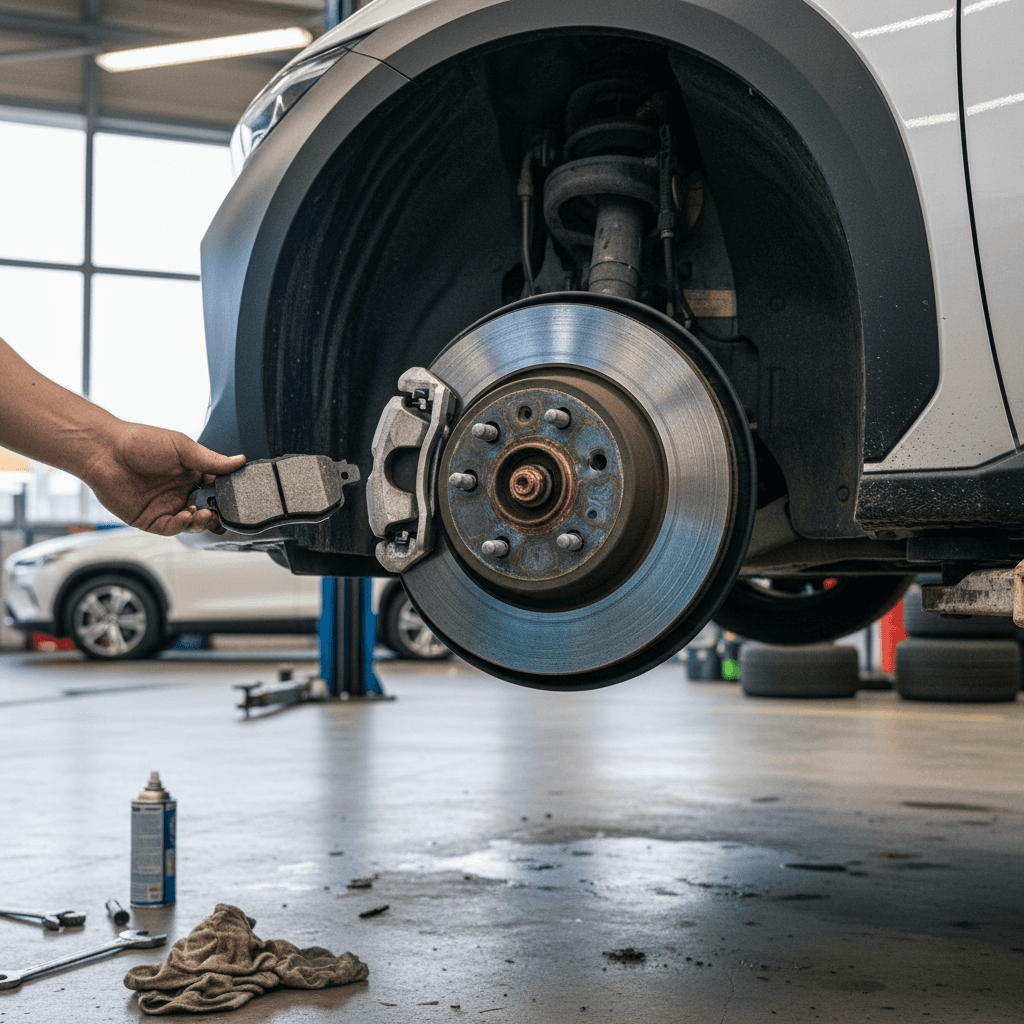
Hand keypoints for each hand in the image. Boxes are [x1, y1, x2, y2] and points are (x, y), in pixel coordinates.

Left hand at [83, 423, 244, 535]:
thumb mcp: (182, 447)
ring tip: (202, 514)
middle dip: (217, 514)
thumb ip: (211, 460)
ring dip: (201, 521)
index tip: (234, 497)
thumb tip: (238, 461)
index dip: (227, 495)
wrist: (105, 452)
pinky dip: (182, 526)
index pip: (217, 489)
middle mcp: (181, 491)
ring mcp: (166, 506)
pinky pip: (172, 528)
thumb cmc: (139, 442)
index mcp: (191, 473)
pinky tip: (185, 517)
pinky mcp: (151, 519)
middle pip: (208, 510)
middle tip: (220, 512)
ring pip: (192, 523)